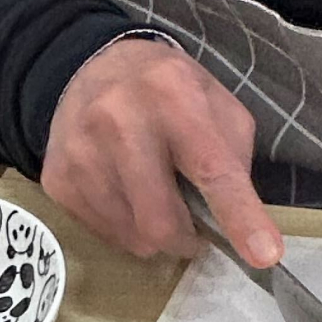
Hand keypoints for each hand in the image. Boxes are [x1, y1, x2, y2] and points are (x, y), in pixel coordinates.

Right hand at [42, 38, 283, 267]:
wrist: (90, 67)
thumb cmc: (167, 91)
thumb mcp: (216, 103)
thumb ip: (233, 158)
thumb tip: (239, 223)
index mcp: (174, 95)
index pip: (212, 167)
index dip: (240, 215)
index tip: (264, 255)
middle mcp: (119, 120)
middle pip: (161, 219)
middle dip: (187, 239)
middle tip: (193, 228)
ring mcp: (81, 151)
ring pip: (133, 236)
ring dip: (155, 234)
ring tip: (154, 197)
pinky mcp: (57, 178)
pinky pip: (105, 234)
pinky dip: (125, 228)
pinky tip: (125, 193)